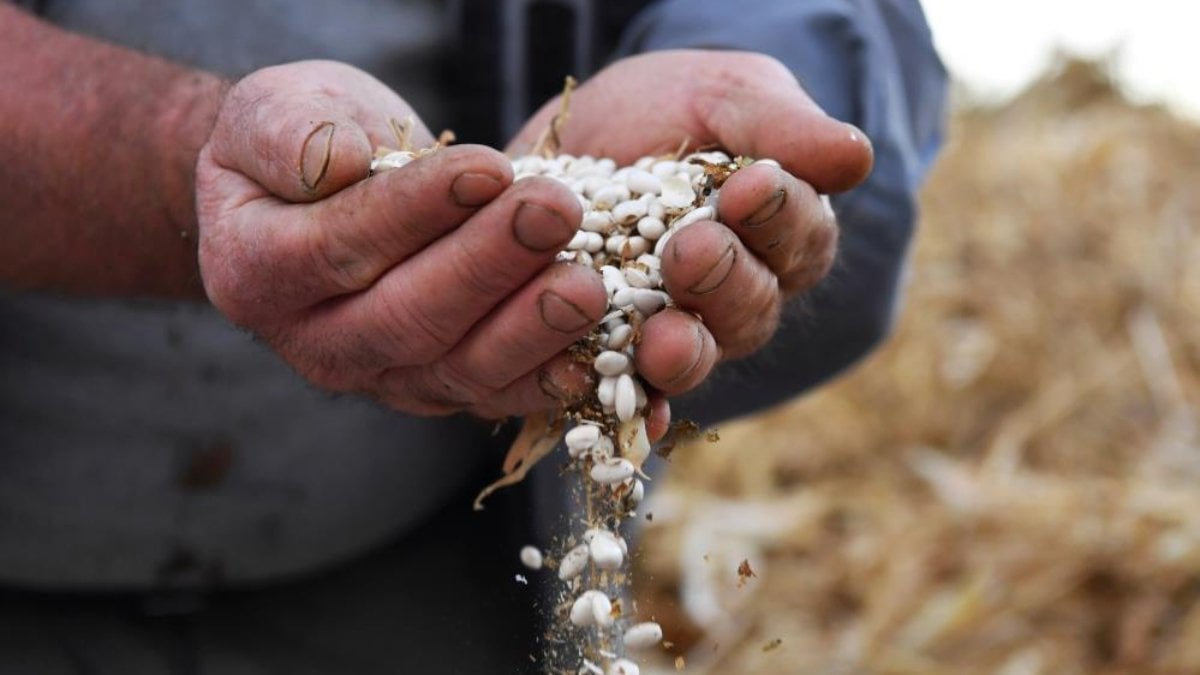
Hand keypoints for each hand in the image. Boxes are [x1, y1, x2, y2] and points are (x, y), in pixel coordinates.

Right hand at [196, 61, 607, 417]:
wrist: (320, 197)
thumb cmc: (301, 144)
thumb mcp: (272, 112)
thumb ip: (288, 134)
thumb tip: (342, 162)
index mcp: (257, 274)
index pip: (338, 246)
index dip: (415, 210)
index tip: (487, 168)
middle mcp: (317, 344)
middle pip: (407, 318)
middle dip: (489, 265)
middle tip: (556, 214)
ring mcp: (383, 378)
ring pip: (460, 368)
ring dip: (530, 328)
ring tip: (588, 283)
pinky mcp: (441, 389)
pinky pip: (496, 393)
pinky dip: (549, 380)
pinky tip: (598, 353)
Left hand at [509, 50, 873, 396]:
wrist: (579, 132)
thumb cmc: (670, 106)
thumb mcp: (724, 94)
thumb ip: (781, 124)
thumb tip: (855, 157)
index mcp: (780, 231)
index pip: (799, 236)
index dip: (779, 216)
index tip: (750, 184)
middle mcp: (736, 294)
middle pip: (751, 309)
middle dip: (725, 279)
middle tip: (692, 248)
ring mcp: (676, 329)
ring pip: (695, 356)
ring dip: (683, 352)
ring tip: (663, 337)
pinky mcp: (613, 351)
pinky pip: (630, 393)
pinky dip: (634, 407)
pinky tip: (633, 419)